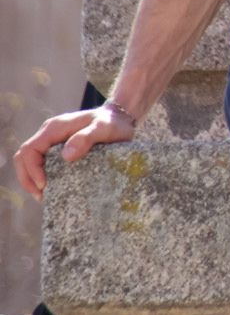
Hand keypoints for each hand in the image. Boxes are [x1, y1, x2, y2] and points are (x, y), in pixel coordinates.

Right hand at [11, 106, 136, 199]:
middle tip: (41, 196)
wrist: (120, 118)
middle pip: (24, 157)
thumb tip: (66, 155)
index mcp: (54, 128)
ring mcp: (52, 142)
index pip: (30, 150)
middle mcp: (49, 135)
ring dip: (32, 180)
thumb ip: (86, 138)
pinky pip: (41, 164)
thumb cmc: (113, 122)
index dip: (32, 169)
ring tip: (44, 196)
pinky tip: (51, 189)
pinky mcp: (58, 150)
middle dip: (27, 178)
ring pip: (29, 161)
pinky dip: (41, 177)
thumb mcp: (104, 128)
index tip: (44, 185)